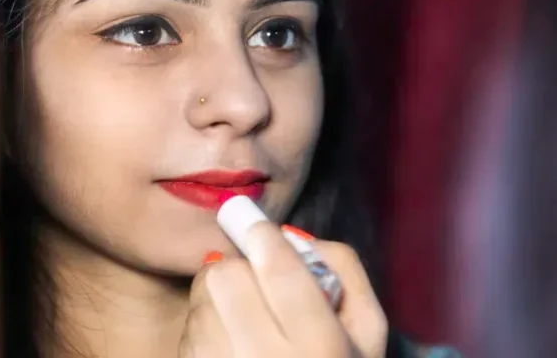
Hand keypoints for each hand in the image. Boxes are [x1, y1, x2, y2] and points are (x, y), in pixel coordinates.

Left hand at [179, 221, 387, 356]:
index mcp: (322, 349)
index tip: (246, 213)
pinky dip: (205, 325)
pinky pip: (188, 330)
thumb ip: (344, 271)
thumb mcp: (367, 328)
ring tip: (245, 318)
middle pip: (228, 277)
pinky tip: (230, 342)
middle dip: (241, 268)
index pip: (281, 273)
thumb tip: (292, 235)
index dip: (261, 234)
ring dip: (219, 297)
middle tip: (255, 278)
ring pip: (202, 299)